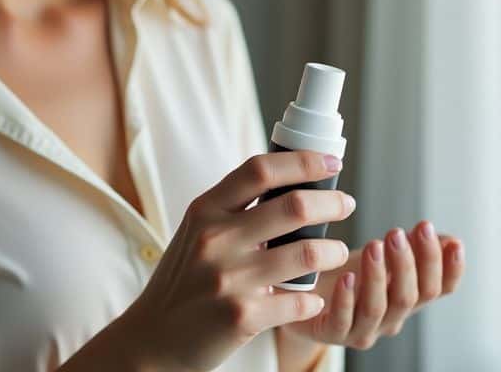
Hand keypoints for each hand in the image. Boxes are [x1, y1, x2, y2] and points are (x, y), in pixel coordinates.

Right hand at [120, 151, 355, 371]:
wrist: (154, 338)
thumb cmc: (185, 280)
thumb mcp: (198, 233)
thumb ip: (235, 208)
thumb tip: (293, 180)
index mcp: (205, 211)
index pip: (261, 170)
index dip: (303, 162)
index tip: (331, 164)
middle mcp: (215, 240)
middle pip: (294, 206)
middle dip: (332, 202)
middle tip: (346, 204)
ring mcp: (229, 279)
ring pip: (308, 253)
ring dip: (334, 251)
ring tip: (337, 252)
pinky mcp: (242, 317)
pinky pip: (301, 301)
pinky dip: (315, 299)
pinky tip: (312, 298)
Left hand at [276, 221, 464, 352]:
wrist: (303, 292)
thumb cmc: (346, 271)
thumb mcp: (382, 255)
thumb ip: (414, 248)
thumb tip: (451, 240)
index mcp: (407, 297)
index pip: (439, 289)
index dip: (451, 270)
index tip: (453, 243)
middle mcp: (390, 318)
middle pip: (412, 297)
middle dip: (410, 264)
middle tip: (398, 233)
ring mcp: (362, 330)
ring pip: (379, 309)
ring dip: (379, 276)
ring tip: (375, 246)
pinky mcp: (331, 333)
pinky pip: (342, 321)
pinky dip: (346, 299)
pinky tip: (346, 276)